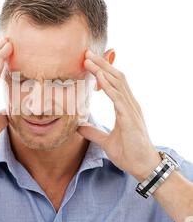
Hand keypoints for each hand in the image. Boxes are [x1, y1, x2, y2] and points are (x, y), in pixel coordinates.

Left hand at [77, 50, 160, 180]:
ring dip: (102, 70)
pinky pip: (118, 98)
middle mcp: (130, 104)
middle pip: (116, 77)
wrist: (143, 167)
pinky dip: (109, 87)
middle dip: (101, 64)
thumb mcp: (106, 141)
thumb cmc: (129, 154)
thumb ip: (93, 132)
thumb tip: (79, 127)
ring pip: (118, 83)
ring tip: (89, 60)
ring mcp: (131, 110)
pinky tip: (99, 79)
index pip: (114, 83)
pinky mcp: (130, 118)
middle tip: (86, 54)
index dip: (102, 71)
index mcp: (125, 107)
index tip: (89, 63)